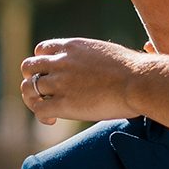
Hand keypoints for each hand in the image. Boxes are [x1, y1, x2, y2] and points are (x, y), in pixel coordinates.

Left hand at [19, 38, 168, 130]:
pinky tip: (52, 121)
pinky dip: (41, 117)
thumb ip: (94, 58)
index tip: (51, 75)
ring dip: (33, 99)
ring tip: (44, 108)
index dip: (42, 64)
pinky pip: (39, 110)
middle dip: (33, 80)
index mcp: (72, 46)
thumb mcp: (109, 54)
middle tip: (44, 93)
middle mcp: (61, 61)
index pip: (41, 50)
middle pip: (28, 68)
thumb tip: (104, 65)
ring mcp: (60, 82)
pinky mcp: (64, 104)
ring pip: (29, 89)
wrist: (140, 81)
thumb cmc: (135, 70)